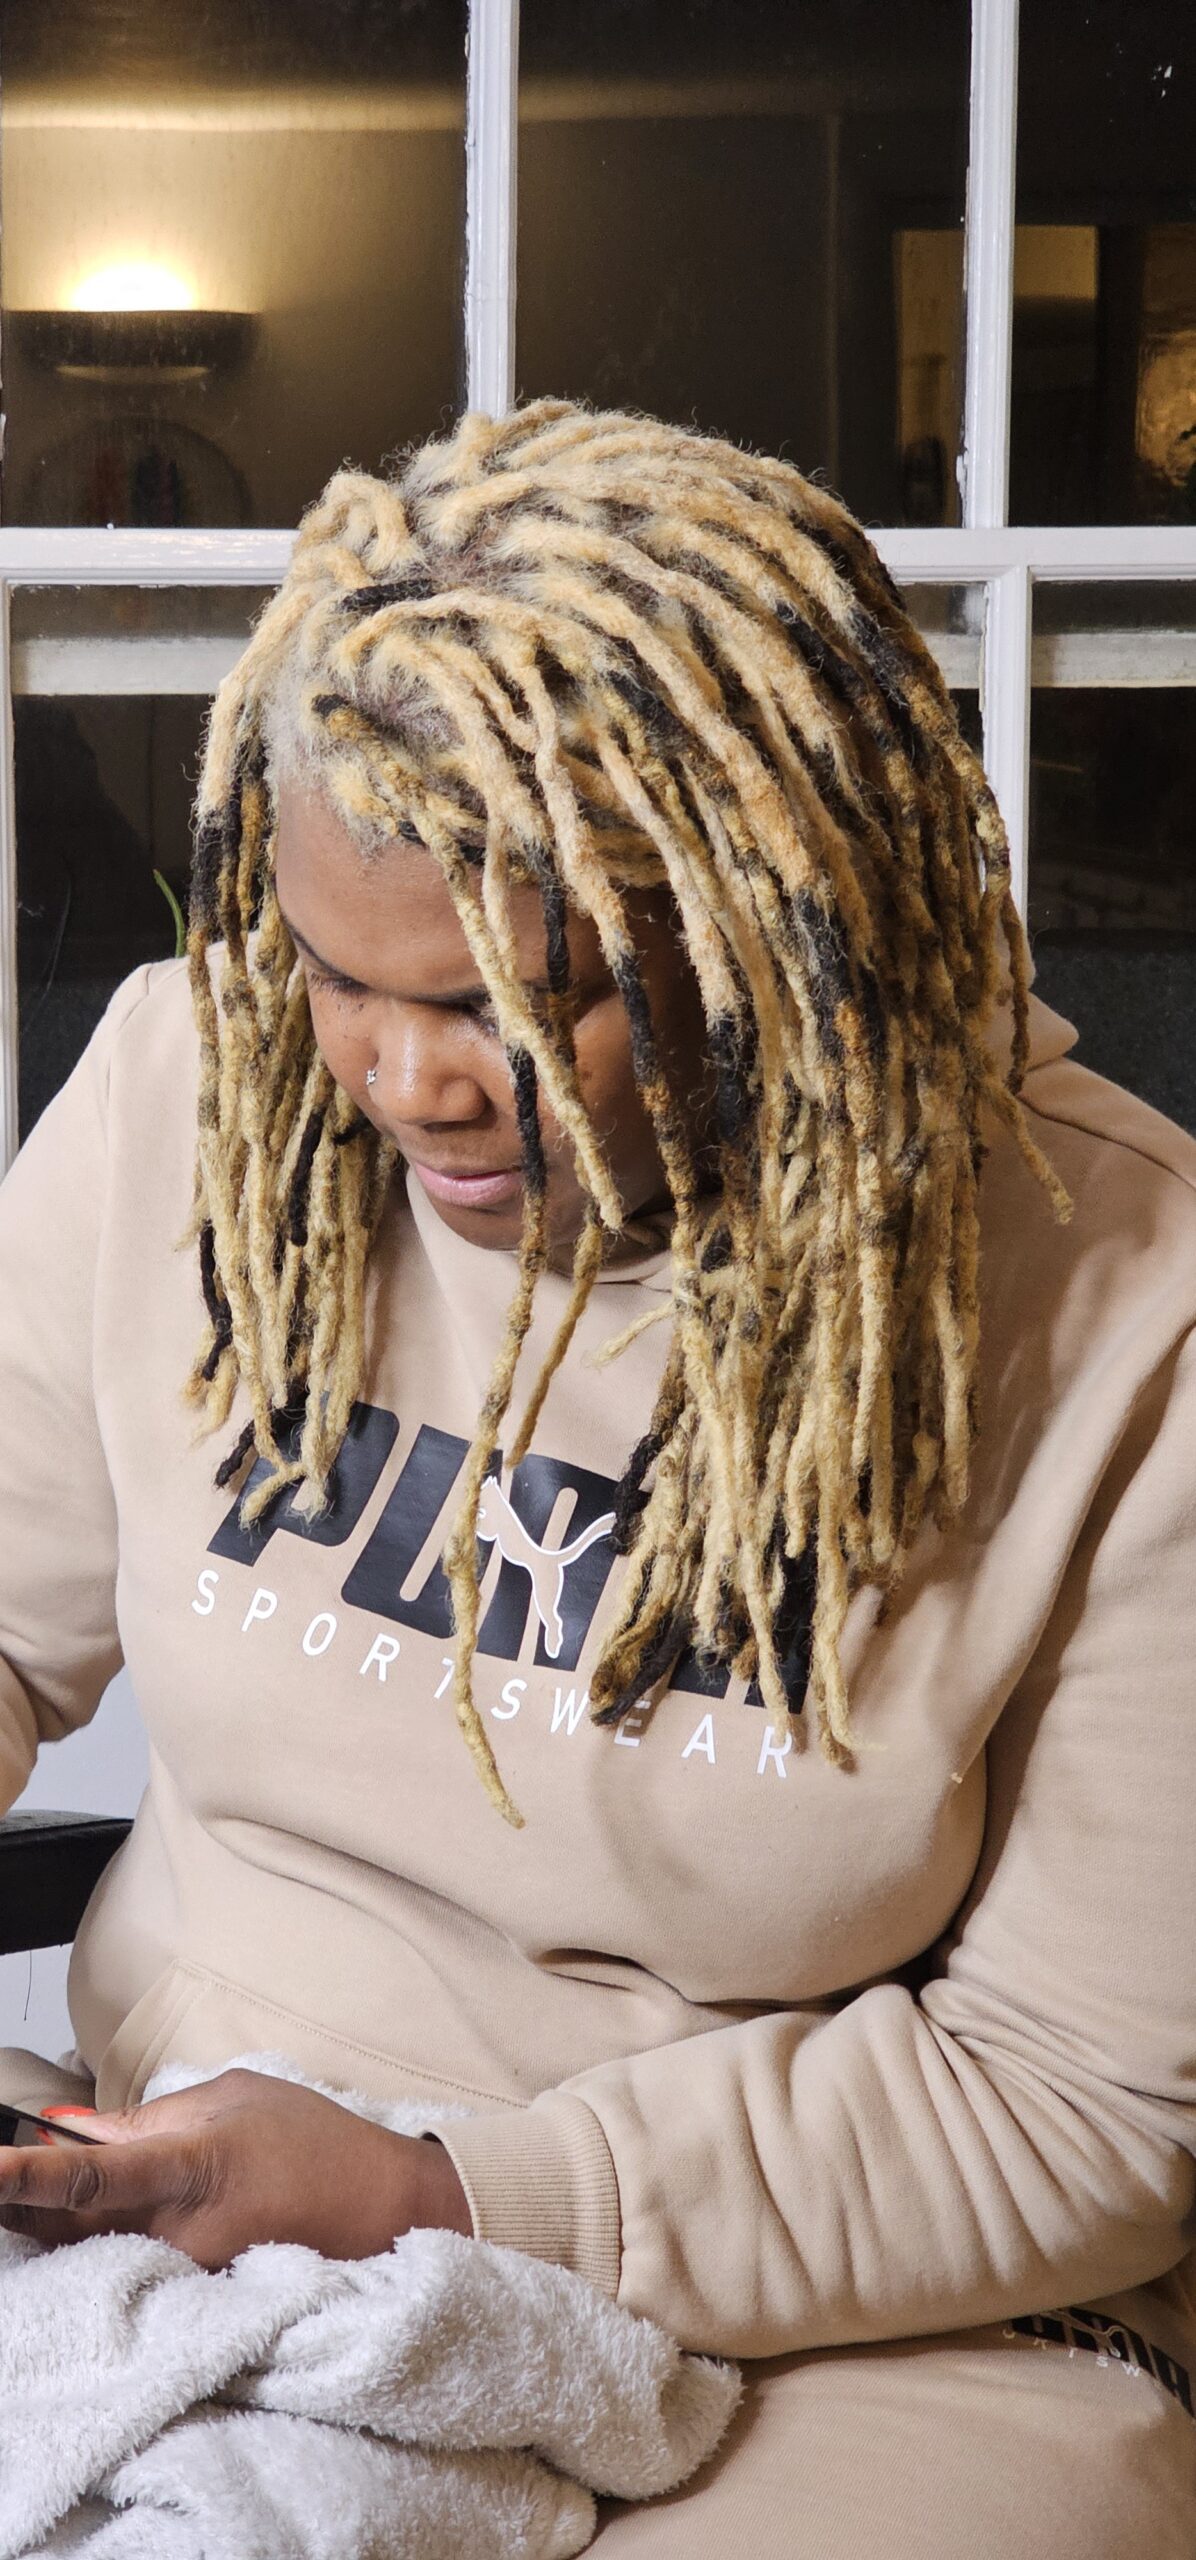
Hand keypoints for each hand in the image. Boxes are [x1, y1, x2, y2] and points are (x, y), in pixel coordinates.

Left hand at [0, 2069, 471, 2268]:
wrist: (384, 2208)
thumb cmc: (315, 2141)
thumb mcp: (232, 2098)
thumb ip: (146, 2118)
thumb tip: (74, 2131)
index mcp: (190, 2165)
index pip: (90, 2176)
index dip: (25, 2178)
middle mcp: (180, 2231)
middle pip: (71, 2226)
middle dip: (20, 2202)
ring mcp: (188, 2272)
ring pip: (94, 2249)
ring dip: (58, 2221)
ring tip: (31, 2193)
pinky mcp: (198, 2294)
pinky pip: (129, 2267)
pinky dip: (102, 2240)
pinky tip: (96, 2221)